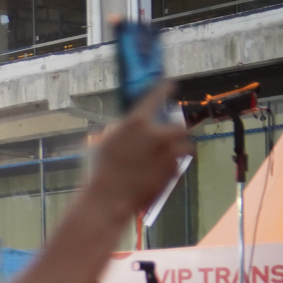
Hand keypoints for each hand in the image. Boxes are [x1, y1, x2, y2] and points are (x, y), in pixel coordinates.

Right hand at [86, 82, 193, 217]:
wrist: (109, 198)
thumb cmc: (98, 170)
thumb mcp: (103, 143)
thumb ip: (118, 131)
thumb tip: (125, 128)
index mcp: (135, 122)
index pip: (154, 98)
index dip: (163, 89)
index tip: (170, 84)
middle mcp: (156, 134)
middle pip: (178, 126)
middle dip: (173, 132)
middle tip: (164, 139)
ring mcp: (168, 152)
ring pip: (184, 145)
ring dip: (178, 149)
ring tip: (166, 157)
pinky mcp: (174, 170)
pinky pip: (180, 163)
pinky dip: (173, 165)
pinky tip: (159, 172)